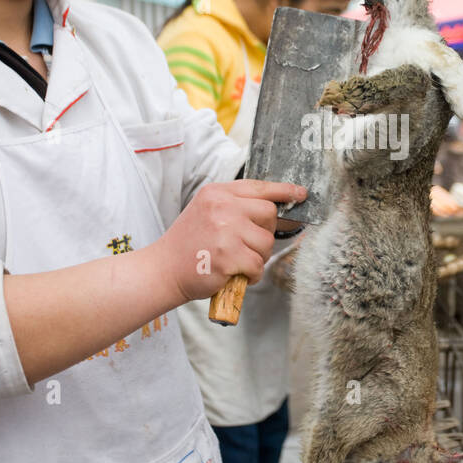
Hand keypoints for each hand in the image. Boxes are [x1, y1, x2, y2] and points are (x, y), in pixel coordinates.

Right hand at [157, 180, 306, 302]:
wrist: (162, 270)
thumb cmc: (188, 245)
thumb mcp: (206, 212)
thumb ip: (234, 206)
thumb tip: (272, 211)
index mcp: (216, 193)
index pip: (258, 187)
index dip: (283, 191)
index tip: (300, 194)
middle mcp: (222, 207)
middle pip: (269, 214)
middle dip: (264, 233)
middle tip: (246, 246)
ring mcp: (225, 230)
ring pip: (266, 243)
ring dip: (257, 257)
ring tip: (236, 261)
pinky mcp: (228, 255)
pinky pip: (257, 266)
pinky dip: (251, 275)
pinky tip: (235, 274)